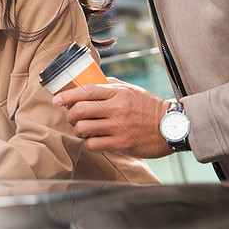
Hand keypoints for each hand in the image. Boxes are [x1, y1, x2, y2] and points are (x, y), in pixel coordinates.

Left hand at [52, 78, 173, 157]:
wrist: (171, 126)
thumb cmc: (148, 106)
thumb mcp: (131, 89)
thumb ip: (110, 85)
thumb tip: (89, 83)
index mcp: (118, 93)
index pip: (85, 91)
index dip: (67, 95)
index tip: (57, 99)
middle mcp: (116, 109)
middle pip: (80, 110)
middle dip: (70, 114)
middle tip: (71, 116)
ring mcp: (118, 127)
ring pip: (83, 128)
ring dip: (78, 130)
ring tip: (82, 129)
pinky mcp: (121, 144)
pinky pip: (93, 145)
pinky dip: (88, 143)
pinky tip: (93, 140)